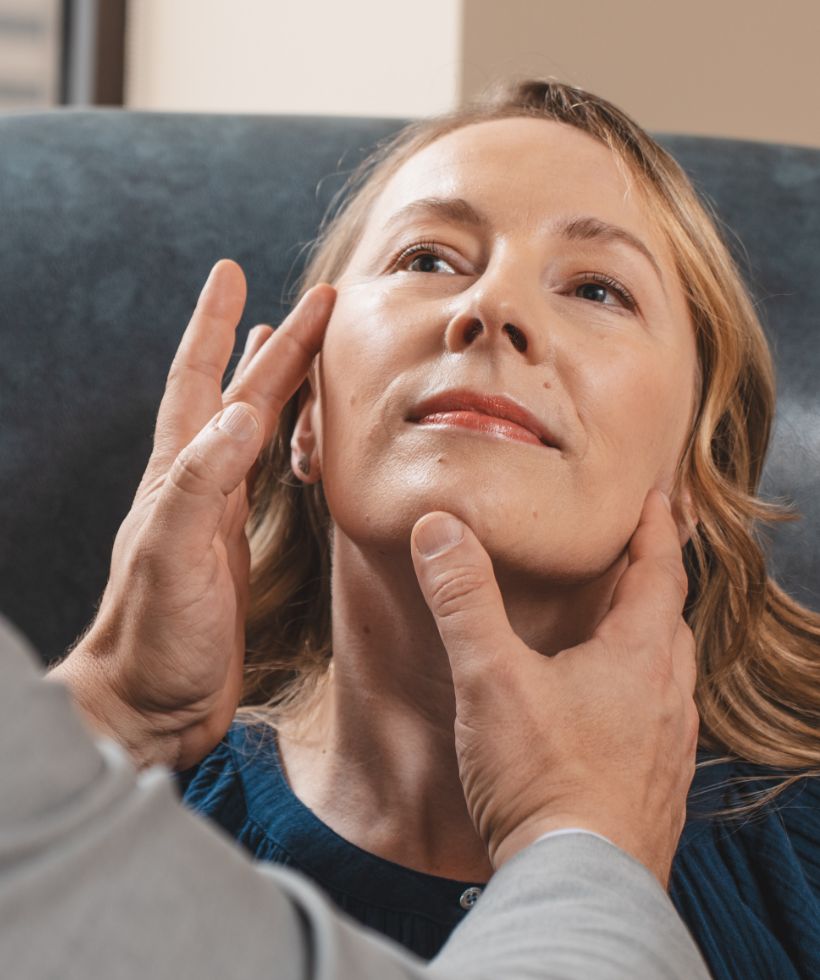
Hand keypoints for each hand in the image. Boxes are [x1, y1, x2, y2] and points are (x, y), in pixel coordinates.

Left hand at [49, 261, 335, 769]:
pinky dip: (285, 445)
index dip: (215, 326)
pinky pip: (267, 477)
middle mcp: (197, 485)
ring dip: (276, 385)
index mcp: (178, 476)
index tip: (230, 272)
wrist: (151, 706)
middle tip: (314, 302)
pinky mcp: (234, 549)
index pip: (199, 382)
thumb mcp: (172, 555)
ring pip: (254, 431)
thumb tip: (242, 410)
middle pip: (240, 395)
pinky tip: (293, 442)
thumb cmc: (155, 638)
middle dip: (275, 344)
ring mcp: (216, 515)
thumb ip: (200, 483)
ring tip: (294, 350)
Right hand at [410, 489, 697, 888]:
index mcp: (640, 657)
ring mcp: (668, 749)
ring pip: (672, 676)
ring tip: (625, 634)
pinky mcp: (658, 790)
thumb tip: (440, 530)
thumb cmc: (541, 778)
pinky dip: (645, 699)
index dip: (654, 531)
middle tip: (637, 561)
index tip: (653, 500)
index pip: (660, 572)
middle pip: (672, 622)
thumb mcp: (491, 678)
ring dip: (654, 644)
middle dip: (657, 585)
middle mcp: (667, 698)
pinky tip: (614, 717)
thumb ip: (464, 600)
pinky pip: (662, 725)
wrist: (577, 882)